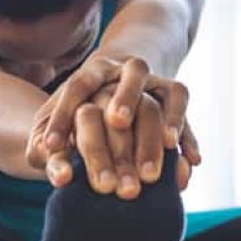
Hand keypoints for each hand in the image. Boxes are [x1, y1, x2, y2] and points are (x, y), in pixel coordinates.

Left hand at [26, 55, 201, 192]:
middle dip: (125, 96)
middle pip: (133, 74)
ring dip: (168, 115)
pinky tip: (192, 161)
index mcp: (94, 70)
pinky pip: (189, 115)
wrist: (123, 71)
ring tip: (166, 144)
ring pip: (168, 91)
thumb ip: (48, 141)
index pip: (78, 85)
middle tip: (117, 123)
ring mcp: (157, 82)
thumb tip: (52, 170)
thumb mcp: (61, 114)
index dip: (62, 114)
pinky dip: (190, 134)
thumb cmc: (83, 105)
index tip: (51, 147)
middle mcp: (128, 70)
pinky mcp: (176, 98)